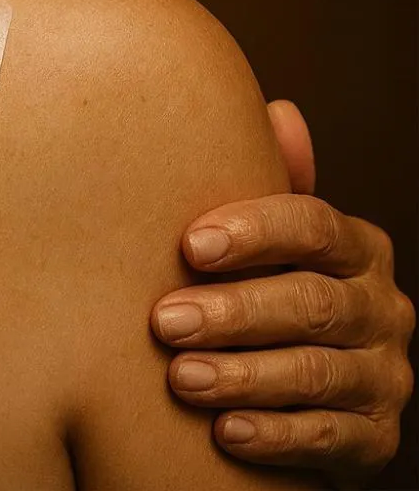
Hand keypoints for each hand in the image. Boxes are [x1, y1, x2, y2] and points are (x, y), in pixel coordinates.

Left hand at [150, 100, 415, 488]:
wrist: (298, 382)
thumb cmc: (265, 283)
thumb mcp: (268, 234)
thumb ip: (269, 179)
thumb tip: (280, 111)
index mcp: (355, 246)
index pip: (312, 226)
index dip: (254, 233)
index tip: (189, 245)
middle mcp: (381, 306)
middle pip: (310, 302)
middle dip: (234, 312)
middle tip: (166, 321)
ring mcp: (385, 374)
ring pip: (317, 372)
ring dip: (245, 375)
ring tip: (182, 377)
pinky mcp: (377, 436)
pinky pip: (331, 438)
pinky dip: (276, 435)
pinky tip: (225, 433)